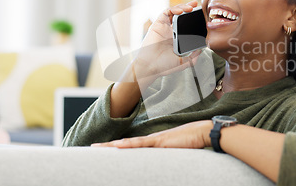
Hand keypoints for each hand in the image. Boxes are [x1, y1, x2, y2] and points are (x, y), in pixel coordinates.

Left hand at [91, 120, 212, 148]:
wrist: (203, 132)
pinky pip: (140, 144)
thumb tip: (164, 164)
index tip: (107, 149)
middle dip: (109, 147)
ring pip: (128, 144)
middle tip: (92, 147)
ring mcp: (154, 140)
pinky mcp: (159, 142)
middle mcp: (151, 140)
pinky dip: (127, 145)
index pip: (133, 145)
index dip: (119, 147)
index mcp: (155, 142)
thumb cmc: (195, 141)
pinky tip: (116, 146)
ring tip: (97, 147)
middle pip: (126, 144)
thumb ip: (170, 155)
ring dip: (112, 146)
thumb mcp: (179, 152)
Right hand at [133, 1, 201, 80]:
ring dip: (183, 7)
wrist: (151, 67)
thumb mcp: (184, 61)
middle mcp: (171, 31)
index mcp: (178, 39)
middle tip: (198, 5)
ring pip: (174, 12)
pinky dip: (173, 9)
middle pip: (181, 16)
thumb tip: (204, 47)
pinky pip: (166, 12)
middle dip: (189, 8)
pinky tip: (180, 11)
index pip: (187, 25)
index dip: (194, 19)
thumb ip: (194, 55)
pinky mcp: (158, 24)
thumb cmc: (165, 66)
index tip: (202, 16)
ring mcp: (164, 27)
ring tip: (191, 7)